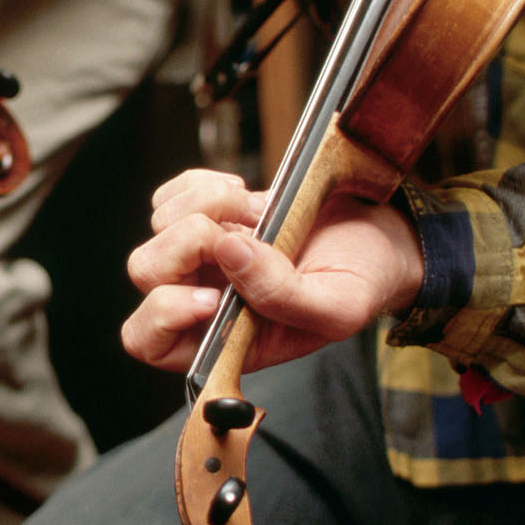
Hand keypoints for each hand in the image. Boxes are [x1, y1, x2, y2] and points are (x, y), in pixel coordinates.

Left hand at [120, 169, 423, 373]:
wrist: (379, 238)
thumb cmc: (360, 281)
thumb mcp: (338, 306)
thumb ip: (284, 296)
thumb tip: (229, 254)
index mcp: (222, 338)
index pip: (147, 339)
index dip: (165, 313)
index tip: (214, 296)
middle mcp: (201, 296)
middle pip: (145, 270)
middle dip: (189, 245)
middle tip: (245, 237)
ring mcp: (198, 253)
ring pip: (159, 223)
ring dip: (209, 208)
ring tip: (260, 216)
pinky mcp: (202, 211)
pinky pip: (170, 193)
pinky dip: (204, 186)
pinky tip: (244, 195)